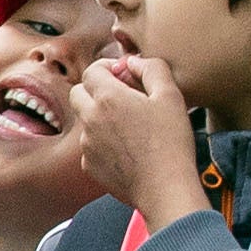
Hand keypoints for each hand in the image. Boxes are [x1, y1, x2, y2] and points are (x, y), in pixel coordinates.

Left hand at [70, 45, 206, 225]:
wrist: (165, 188)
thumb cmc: (171, 141)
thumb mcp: (171, 95)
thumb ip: (151, 69)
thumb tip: (134, 62)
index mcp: (108, 98)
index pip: (92, 70)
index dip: (107, 68)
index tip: (123, 75)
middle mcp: (90, 119)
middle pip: (79, 93)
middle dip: (95, 90)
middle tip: (121, 97)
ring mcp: (87, 144)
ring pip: (85, 120)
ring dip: (100, 117)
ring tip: (130, 126)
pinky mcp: (89, 165)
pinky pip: (90, 145)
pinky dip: (103, 142)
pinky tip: (127, 148)